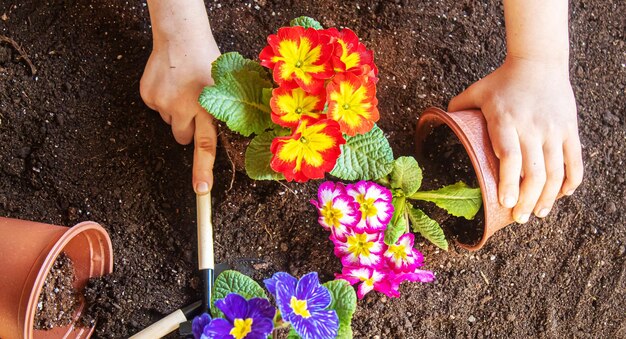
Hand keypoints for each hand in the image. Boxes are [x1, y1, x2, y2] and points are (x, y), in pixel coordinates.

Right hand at [140, 1, 220, 193]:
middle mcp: (184, 108)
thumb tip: (231, 130)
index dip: (203, 170)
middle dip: (188, 130)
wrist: (180, 37)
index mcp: (208, 107)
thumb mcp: (226, 85)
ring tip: (183, 90)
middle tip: (194, 106)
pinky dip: (163, 101)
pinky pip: (156, 109)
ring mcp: (163, 103)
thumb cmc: (208, 59)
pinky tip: (170, 84)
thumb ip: (226, 111)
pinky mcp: (148, 96)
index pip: (206, 145)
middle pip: (183, 138)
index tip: (201, 191)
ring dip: (176, 112)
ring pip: (170, 123)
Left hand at [448, 56, 582, 222]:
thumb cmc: (502, 80)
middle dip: (527, 200)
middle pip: (534, 172)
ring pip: (556, 171)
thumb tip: (438, 125)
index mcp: (505, 120)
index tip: (506, 202)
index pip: (510, 156)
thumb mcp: (476, 91)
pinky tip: (562, 195)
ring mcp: (553, 129)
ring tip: (537, 213)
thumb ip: (457, 108)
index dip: (509, 181)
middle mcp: (531, 127)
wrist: (539, 61)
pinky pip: (575, 160)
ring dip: (548, 197)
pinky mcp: (569, 129)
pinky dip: (571, 181)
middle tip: (518, 217)